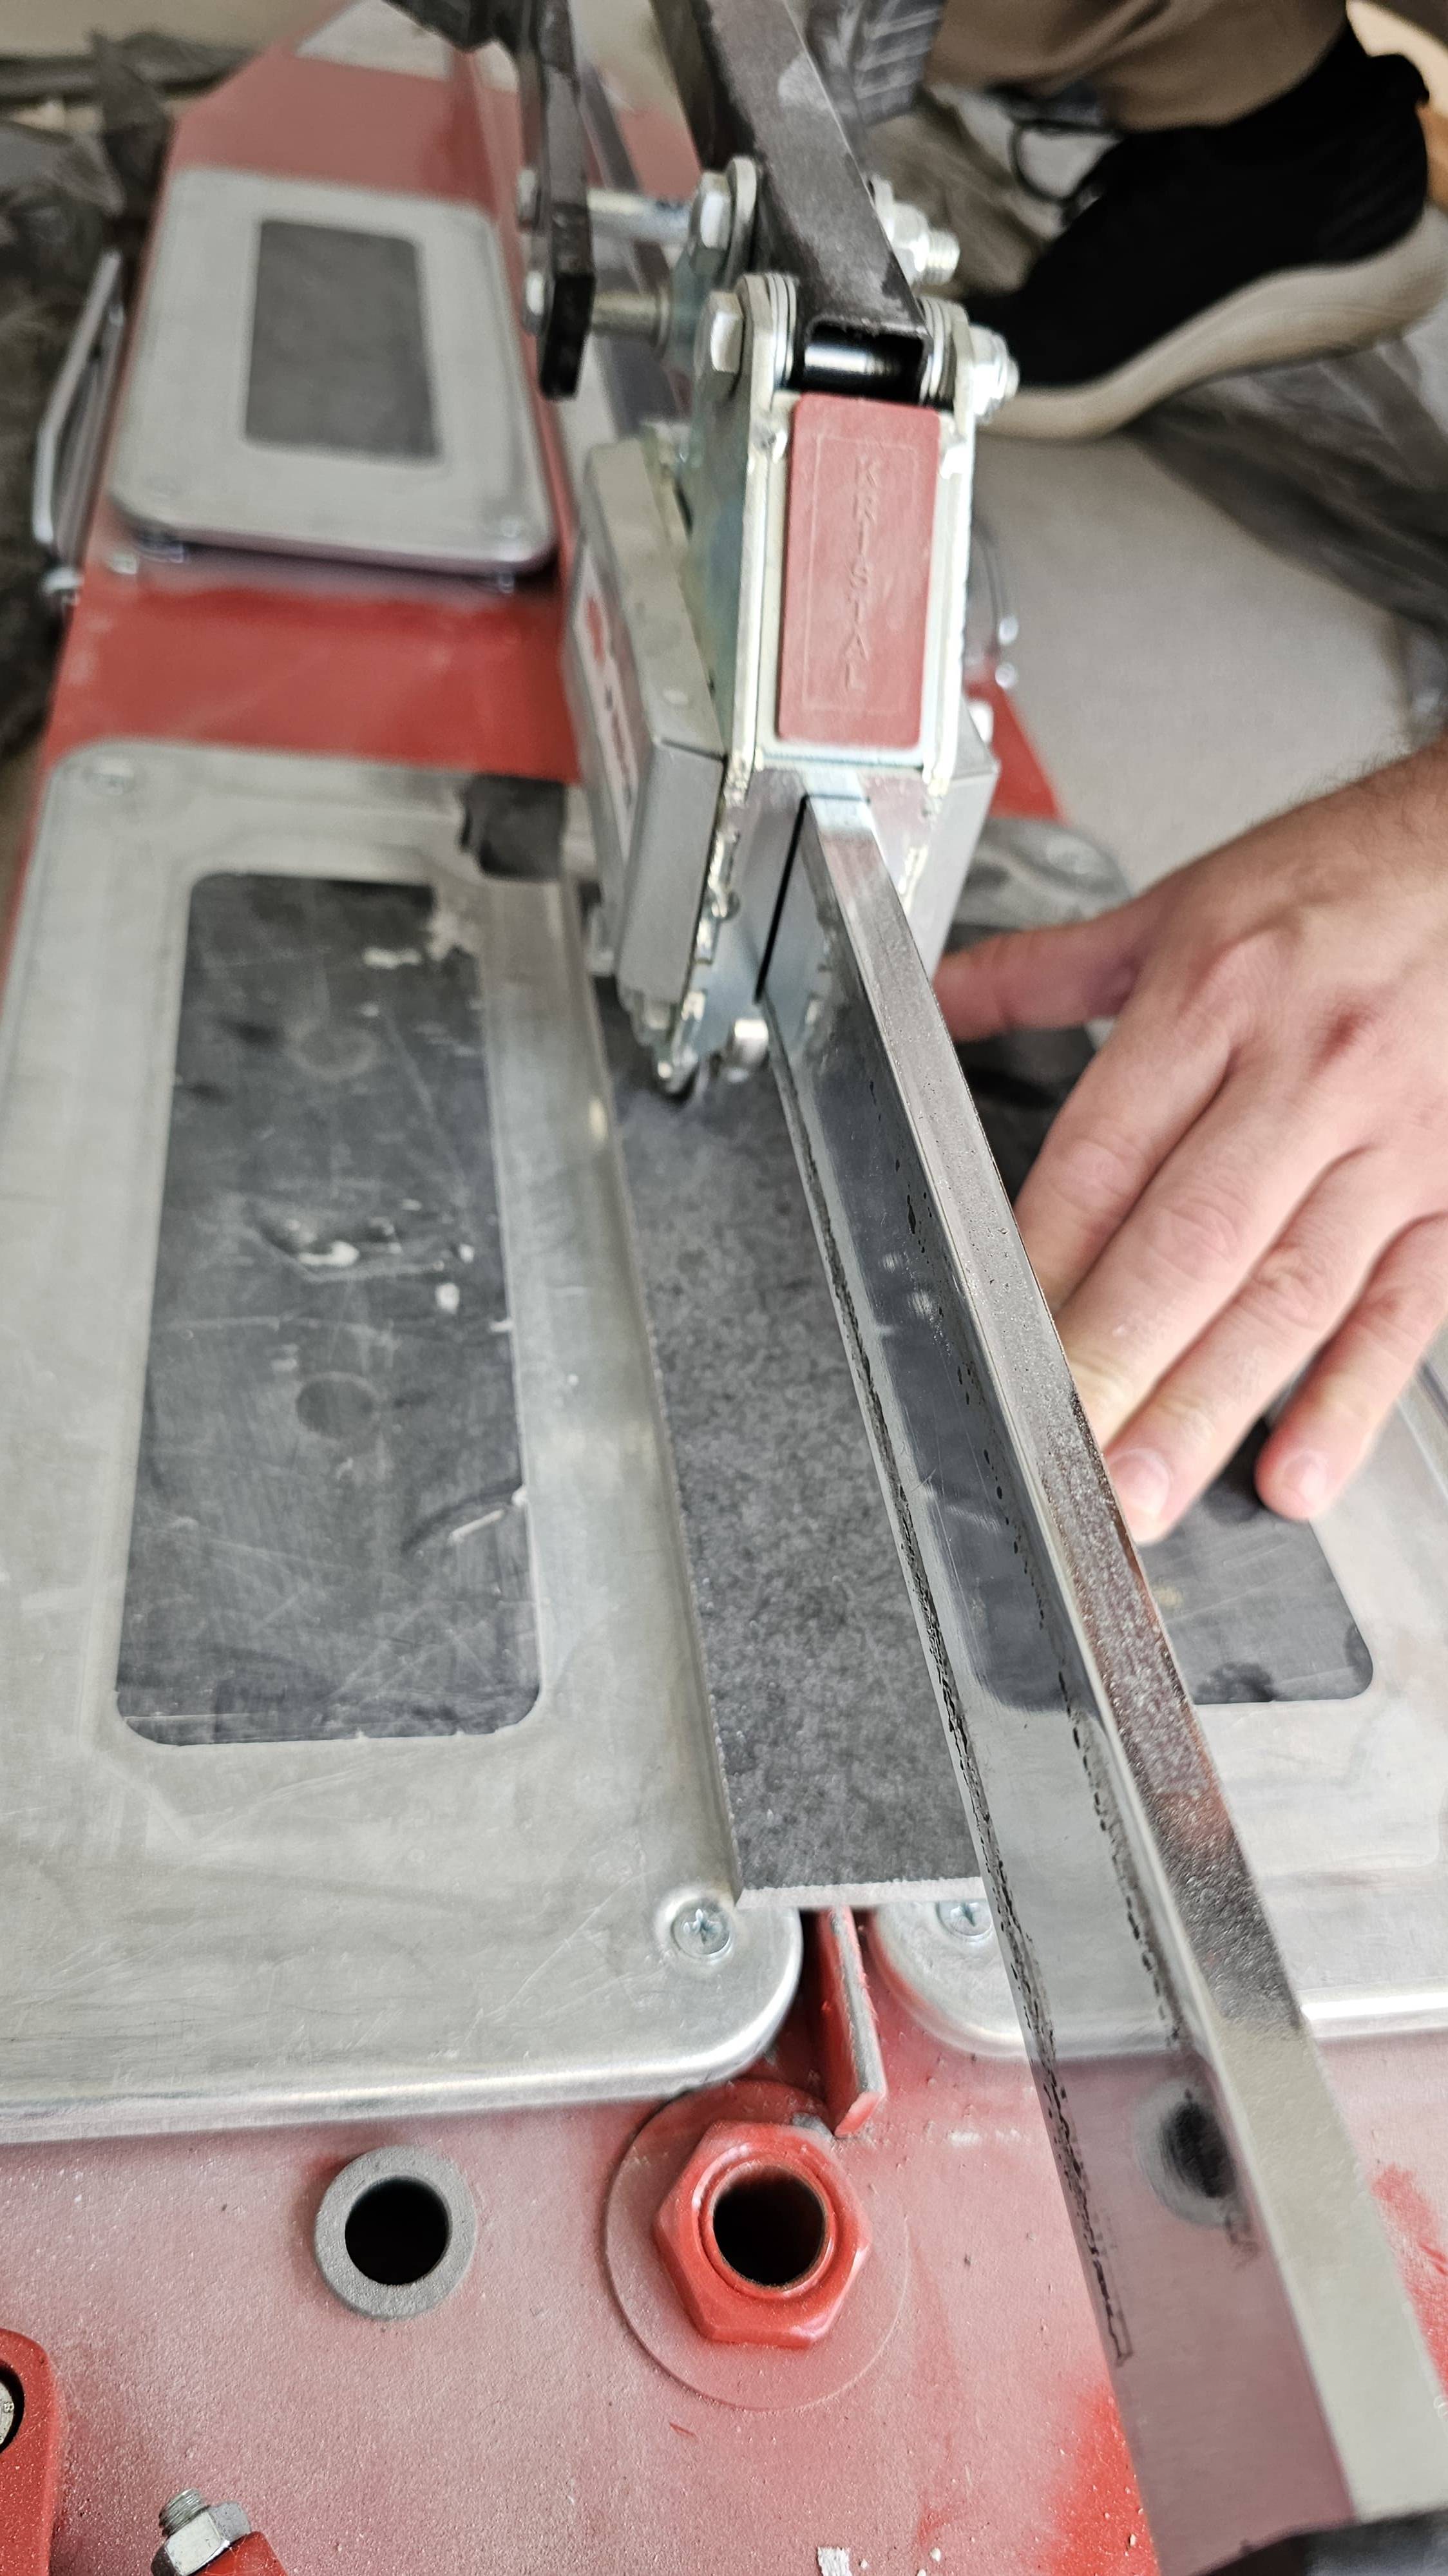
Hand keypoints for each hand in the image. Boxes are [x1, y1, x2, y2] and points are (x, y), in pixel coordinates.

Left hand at [935, 746, 1447, 1539]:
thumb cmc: (1348, 878)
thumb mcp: (1185, 902)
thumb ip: (1051, 969)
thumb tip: (938, 999)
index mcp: (1214, 999)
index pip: (1103, 1159)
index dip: (1040, 1262)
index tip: (996, 1343)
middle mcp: (1302, 1075)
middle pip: (1189, 1242)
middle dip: (1115, 1360)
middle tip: (1057, 1458)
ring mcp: (1388, 1143)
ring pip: (1288, 1293)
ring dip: (1210, 1405)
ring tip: (1144, 1493)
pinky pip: (1402, 1308)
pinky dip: (1351, 1398)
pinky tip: (1300, 1472)